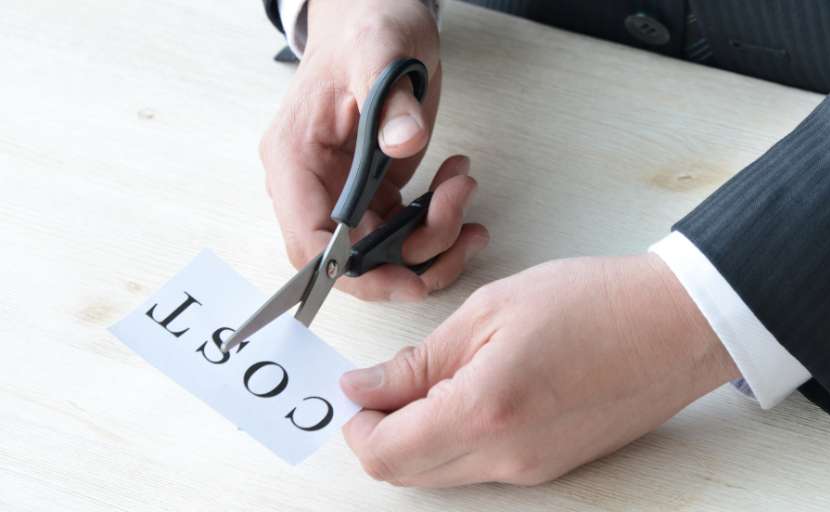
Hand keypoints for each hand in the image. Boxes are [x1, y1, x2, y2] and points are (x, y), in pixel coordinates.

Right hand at [260, 0, 487, 301]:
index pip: (309, 243)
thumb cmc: (367, 27)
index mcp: (296, 158)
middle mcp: (315, 182)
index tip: (407, 280)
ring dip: (436, 234)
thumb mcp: (382, 52)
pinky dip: (440, 219)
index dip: (355, 274)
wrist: (378, 13)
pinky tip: (459, 183)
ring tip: (464, 185)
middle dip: (413, 252)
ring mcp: (346, 188)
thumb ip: (390, 100)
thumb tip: (403, 142)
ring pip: (387, 249)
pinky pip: (405, 227)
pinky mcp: (375, 186)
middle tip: (460, 220)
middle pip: (355, 257)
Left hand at [340, 254, 740, 486]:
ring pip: (443, 473)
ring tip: (442, 376)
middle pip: (408, 473)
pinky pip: (482, 467)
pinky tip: (478, 390)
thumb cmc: (594, 303)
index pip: (385, 453)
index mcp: (483, 411)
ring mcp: (532, 470)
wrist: (674, 326)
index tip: (360, 389)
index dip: (357, 424)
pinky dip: (458, 438)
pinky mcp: (551, 467)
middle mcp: (506, 458)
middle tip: (389, 383)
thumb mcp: (490, 311)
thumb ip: (420, 361)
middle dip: (383, 432)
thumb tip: (365, 388)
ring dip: (421, 435)